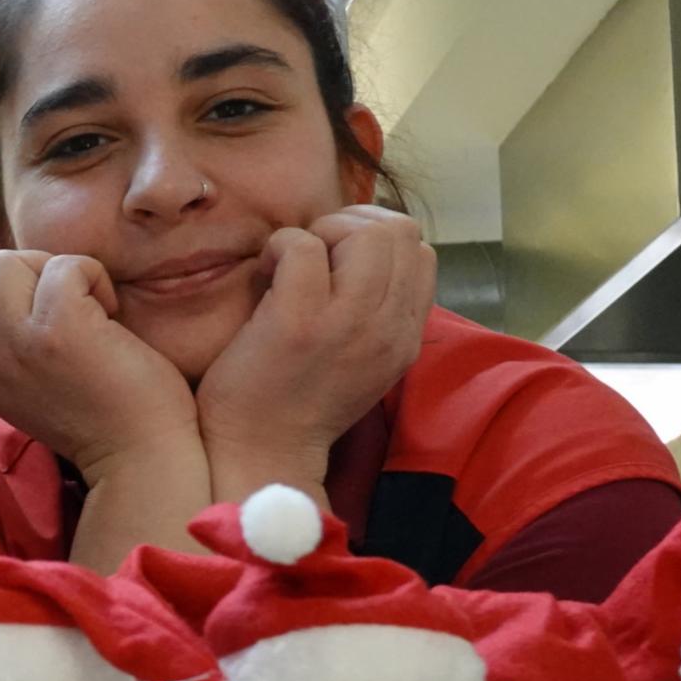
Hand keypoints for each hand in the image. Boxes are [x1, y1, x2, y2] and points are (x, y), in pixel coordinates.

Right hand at [0, 249, 201, 483]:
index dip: (16, 287)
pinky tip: (113, 313)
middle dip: (30, 270)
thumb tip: (27, 291)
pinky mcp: (55, 328)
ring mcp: (18, 342)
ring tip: (91, 307)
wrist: (141, 459)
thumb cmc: (111, 419)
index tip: (54, 312)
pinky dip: (94, 276)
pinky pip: (64, 266)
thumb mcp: (43, 386)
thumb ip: (20, 347)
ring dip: (57, 271)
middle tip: (74, 303)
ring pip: (7, 262)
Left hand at [196, 205, 434, 497]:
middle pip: (399, 231)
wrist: (259, 454)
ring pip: (363, 233)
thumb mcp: (359, 359)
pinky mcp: (299, 323)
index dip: (375, 240)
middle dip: (350, 226)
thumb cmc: (293, 400)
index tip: (336, 262)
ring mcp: (347, 325)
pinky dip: (281, 245)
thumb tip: (360, 249)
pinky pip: (303, 245)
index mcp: (404, 337)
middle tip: (312, 258)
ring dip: (319, 232)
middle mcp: (387, 329)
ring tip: (290, 265)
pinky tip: (264, 274)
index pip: (420, 252)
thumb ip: (374, 313)